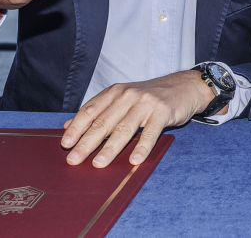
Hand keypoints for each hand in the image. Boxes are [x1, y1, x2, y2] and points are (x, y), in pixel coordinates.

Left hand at [61, 70, 216, 166]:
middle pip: (104, 122)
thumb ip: (97, 112)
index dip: (77, 128)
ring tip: (98, 164)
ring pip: (124, 129)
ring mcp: (146, 103)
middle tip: (74, 160)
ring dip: (110, 148)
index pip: (90, 110)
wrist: (185, 86)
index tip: (65, 144)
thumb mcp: (122, 99)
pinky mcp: (163, 111)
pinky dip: (142, 147)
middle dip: (87, 143)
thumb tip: (67, 126)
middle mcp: (128, 96)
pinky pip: (150, 133)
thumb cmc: (150, 97)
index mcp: (115, 92)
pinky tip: (134, 160)